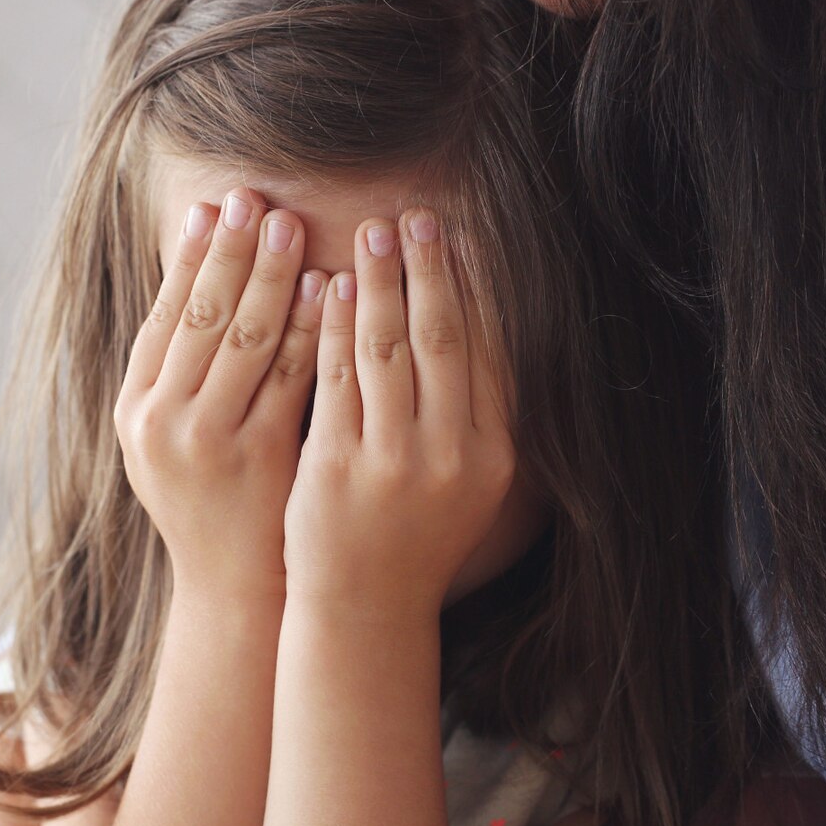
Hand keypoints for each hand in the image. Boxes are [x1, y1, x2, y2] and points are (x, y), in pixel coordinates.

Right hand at [114, 185, 326, 598]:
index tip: (215, 206)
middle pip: (203, 316)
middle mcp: (163, 422)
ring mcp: (211, 441)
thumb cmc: (214, 497)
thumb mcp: (173, 434)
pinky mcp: (262, 457)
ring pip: (247, 338)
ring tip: (295, 229)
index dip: (190, 256)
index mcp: (135, 408)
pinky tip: (331, 290)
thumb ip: (182, 366)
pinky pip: (292, 376)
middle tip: (258, 199)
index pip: (163, 314)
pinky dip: (309, 327)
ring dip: (273, 277)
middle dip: (232, 251)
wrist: (236, 587)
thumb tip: (204, 267)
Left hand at [283, 208, 515, 621]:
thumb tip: (485, 325)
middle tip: (417, 216)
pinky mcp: (337, 467)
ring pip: (386, 350)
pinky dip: (335, 327)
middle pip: (441, 340)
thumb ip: (479, 415)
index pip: (489, 352)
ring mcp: (393, 462)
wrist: (364, 610)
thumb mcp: (470, 484)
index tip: (463, 238)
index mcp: (493, 455)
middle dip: (429, 270)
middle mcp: (450, 456)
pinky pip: (336, 379)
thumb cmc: (414, 537)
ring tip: (373, 233)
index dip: (475, 289)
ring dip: (381, 283)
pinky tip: (333, 286)